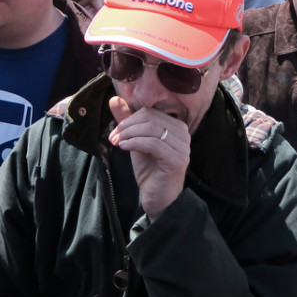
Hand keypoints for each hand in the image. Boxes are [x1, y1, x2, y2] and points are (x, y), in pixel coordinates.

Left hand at [108, 96, 187, 219]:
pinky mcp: (177, 160)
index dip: (129, 118)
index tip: (115, 131)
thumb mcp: (136, 141)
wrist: (158, 198)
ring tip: (116, 143)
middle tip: (113, 137)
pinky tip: (123, 148)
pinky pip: (153, 144)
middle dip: (127, 126)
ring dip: (129, 134)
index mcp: (176, 126)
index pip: (150, 112)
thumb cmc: (149, 169)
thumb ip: (127, 121)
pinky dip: (135, 143)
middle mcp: (184, 134)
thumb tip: (114, 99)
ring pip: (151, 129)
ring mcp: (183, 147)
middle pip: (150, 118)